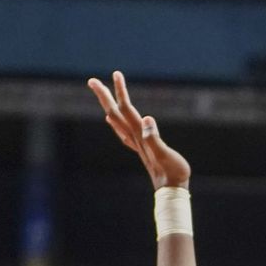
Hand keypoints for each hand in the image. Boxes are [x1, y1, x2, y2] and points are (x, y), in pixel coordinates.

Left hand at [88, 71, 190, 188]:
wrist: (171, 191)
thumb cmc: (173, 173)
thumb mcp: (166, 154)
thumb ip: (154, 137)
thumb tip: (148, 118)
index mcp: (140, 134)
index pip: (127, 108)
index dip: (121, 91)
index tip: (116, 74)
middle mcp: (135, 137)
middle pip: (115, 112)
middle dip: (104, 95)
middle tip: (92, 80)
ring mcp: (137, 144)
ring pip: (117, 120)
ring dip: (109, 105)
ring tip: (102, 95)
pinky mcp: (142, 149)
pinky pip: (123, 132)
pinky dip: (115, 122)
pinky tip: (111, 120)